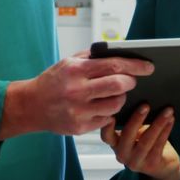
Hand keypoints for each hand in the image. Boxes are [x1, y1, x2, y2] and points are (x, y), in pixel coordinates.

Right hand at [0, 50, 153, 138]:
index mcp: (76, 70)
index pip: (114, 65)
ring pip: (116, 104)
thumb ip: (92, 57)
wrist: (31, 105)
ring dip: (122, 97)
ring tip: (116, 93)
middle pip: (119, 85)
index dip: (135, 65)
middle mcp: (77, 90)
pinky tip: (102, 106)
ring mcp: (78, 110)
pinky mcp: (79, 127)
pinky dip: (109, 111)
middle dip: (131, 82)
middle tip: (133, 81)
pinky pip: (106, 118)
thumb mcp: (68, 62)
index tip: (148, 66)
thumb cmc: (52, 81)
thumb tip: (119, 52)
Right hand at [100, 105, 179, 179]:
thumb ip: (131, 121)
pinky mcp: (152, 165)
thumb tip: (141, 100)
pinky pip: (159, 145)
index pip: (106, 136)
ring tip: (167, 110)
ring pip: (146, 141)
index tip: (112, 113)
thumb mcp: (134, 133)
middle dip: (137, 119)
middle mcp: (122, 154)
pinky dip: (166, 130)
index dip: (107, 126)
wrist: (161, 164)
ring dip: (158, 123)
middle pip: (128, 135)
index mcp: (115, 144)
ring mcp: (136, 162)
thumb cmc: (144, 141)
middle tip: (146, 105)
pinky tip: (171, 120)